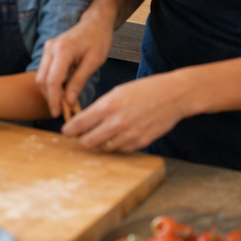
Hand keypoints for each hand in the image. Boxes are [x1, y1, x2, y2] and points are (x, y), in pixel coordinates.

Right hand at [36, 7, 114, 117]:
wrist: (95, 22)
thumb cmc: (98, 40)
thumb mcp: (93, 62)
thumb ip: (79, 81)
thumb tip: (68, 101)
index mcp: (63, 50)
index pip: (52, 80)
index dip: (54, 99)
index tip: (58, 113)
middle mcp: (50, 48)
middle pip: (42, 79)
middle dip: (50, 98)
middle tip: (61, 112)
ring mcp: (47, 48)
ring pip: (40, 76)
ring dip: (49, 92)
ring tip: (63, 104)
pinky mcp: (48, 51)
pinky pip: (45, 71)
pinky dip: (51, 84)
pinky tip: (62, 91)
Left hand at [62, 73, 190, 152]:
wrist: (173, 96)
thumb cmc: (144, 90)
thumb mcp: (116, 92)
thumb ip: (100, 107)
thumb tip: (84, 120)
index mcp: (108, 106)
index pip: (79, 125)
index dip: (69, 130)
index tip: (66, 131)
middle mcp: (117, 123)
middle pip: (88, 142)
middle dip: (82, 139)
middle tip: (81, 135)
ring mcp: (130, 135)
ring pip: (104, 148)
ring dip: (99, 143)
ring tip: (99, 134)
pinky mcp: (141, 143)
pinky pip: (121, 150)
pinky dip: (116, 145)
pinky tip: (117, 136)